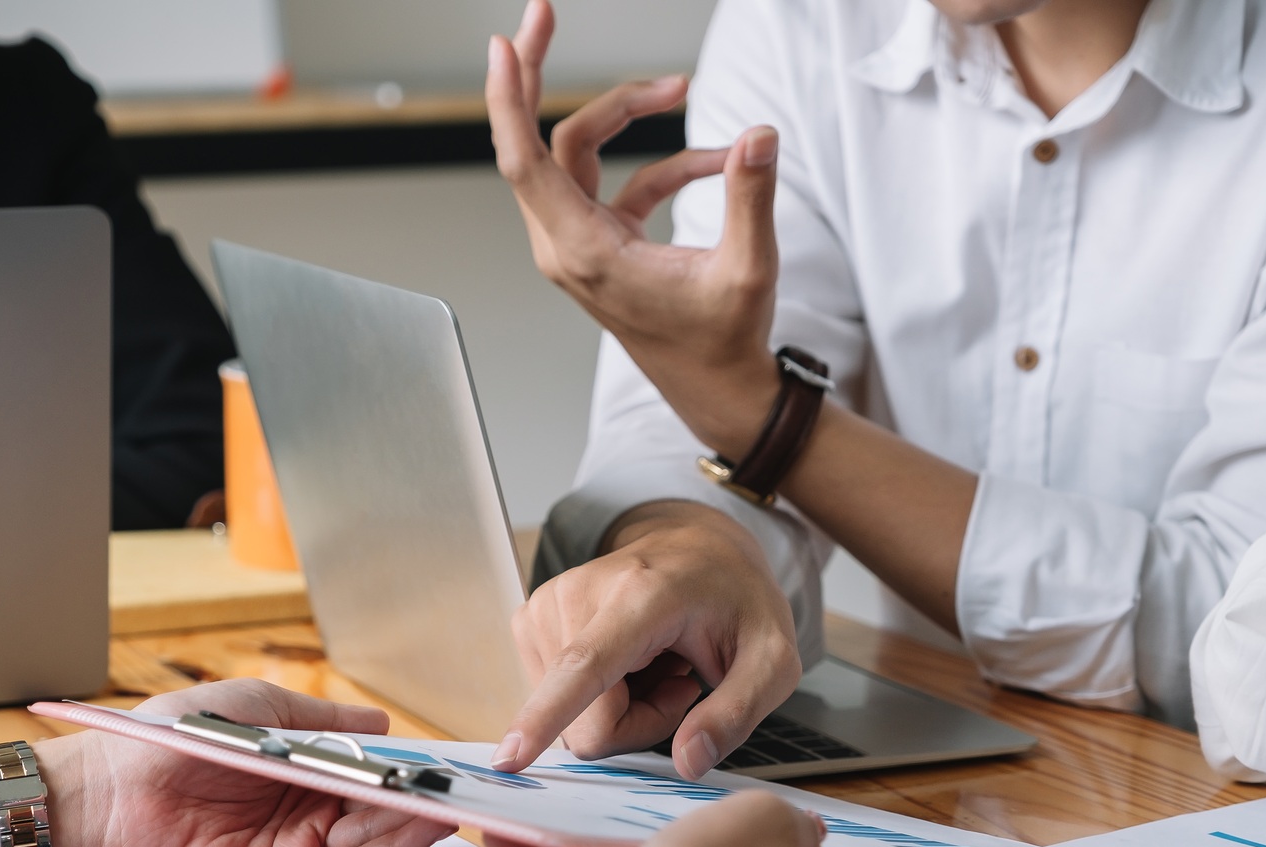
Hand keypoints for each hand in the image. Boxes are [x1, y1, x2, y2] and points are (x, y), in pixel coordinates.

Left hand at [33, 680, 454, 846]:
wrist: (107, 793)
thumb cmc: (167, 741)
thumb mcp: (253, 709)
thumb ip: (319, 719)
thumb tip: (381, 724)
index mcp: (295, 773)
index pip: (364, 775)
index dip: (404, 770)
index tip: (445, 760)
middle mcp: (301, 816)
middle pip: (376, 813)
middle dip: (417, 801)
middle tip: (459, 787)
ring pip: (371, 845)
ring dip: (411, 826)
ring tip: (448, 803)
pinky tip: (416, 830)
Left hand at [486, 0, 783, 455]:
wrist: (718, 390)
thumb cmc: (722, 341)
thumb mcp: (748, 269)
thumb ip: (750, 197)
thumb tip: (758, 136)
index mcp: (584, 253)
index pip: (524, 163)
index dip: (509, 100)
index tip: (507, 44)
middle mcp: (568, 248)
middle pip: (535, 144)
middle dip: (539, 75)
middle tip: (543, 11)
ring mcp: (581, 246)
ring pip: (577, 155)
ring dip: (625, 113)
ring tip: (680, 88)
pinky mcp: (603, 245)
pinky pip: (617, 182)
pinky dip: (661, 162)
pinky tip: (714, 161)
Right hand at [493, 500, 801, 777]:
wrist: (698, 548)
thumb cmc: (736, 601)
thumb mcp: (774, 658)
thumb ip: (738, 712)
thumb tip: (687, 762)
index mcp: (640, 596)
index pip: (584, 668)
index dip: (547, 717)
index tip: (509, 758)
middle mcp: (577, 595)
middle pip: (588, 722)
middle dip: (637, 723)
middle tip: (679, 678)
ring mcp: (545, 605)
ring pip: (571, 719)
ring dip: (620, 708)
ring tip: (657, 662)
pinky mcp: (530, 620)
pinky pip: (558, 700)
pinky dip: (598, 695)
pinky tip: (630, 660)